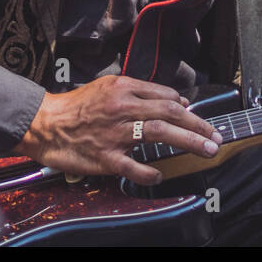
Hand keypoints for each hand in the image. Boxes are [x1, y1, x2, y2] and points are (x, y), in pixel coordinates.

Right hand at [10, 75, 222, 184]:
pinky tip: (160, 175)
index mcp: (124, 88)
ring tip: (207, 149)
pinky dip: (149, 171)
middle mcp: (123, 108)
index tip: (198, 118)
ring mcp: (114, 133)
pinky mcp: (104, 157)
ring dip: (188, 141)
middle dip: (198, 125)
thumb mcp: (108, 87)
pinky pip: (132, 166)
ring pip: (159, 133)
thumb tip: (175, 101)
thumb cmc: (78, 105)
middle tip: (216, 136)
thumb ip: (140, 91)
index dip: (186, 108)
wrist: (45, 123)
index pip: (165, 96)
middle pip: (169, 113)